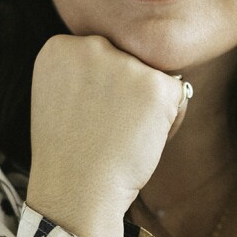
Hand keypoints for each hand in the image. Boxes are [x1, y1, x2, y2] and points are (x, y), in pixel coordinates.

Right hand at [26, 34, 188, 236]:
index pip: (99, 53)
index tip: (84, 114)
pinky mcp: (154, 85)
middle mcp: (89, 46)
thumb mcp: (59, 94)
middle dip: (125, 90)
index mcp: (59, 46)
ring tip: (122, 134)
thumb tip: (128, 54)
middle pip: (127, 58)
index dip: (100, 87)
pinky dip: (169, 118)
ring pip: (152, 75)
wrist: (77, 191)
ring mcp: (123, 63)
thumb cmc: (70, 152)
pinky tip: (142, 138)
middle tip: (105, 127)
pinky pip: (177, 91)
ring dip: (147, 103)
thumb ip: (85, 67)